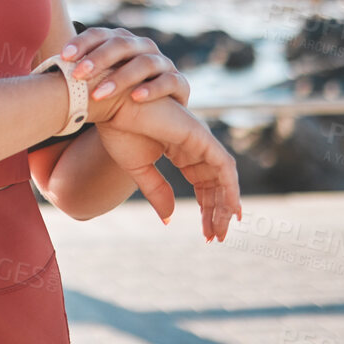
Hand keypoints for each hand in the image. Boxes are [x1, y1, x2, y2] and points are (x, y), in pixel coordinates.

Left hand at [49, 26, 190, 125]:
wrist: (150, 119)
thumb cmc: (116, 98)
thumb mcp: (96, 83)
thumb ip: (78, 73)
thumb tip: (45, 66)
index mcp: (120, 41)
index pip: (99, 34)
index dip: (82, 43)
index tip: (63, 57)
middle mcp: (142, 47)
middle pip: (120, 44)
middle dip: (98, 59)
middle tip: (78, 75)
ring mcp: (162, 63)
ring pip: (143, 62)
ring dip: (120, 78)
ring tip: (99, 94)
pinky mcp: (179, 83)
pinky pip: (169, 81)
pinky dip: (153, 89)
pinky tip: (136, 98)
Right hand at [101, 90, 242, 241]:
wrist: (113, 106)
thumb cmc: (120, 130)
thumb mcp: (139, 169)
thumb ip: (157, 192)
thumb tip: (168, 219)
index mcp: (180, 150)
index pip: (203, 184)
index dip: (206, 209)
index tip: (208, 234)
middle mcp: (195, 146)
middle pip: (215, 184)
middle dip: (217, 212)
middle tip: (215, 237)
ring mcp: (200, 140)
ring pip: (224, 178)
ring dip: (225, 205)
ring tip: (220, 231)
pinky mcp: (201, 137)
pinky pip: (225, 167)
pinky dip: (230, 188)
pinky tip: (230, 209)